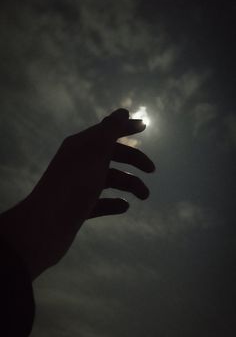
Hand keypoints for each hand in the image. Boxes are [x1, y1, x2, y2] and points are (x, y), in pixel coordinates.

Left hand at [0, 109, 154, 279]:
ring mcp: (79, 186)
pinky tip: (124, 206)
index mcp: (81, 146)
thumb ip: (110, 130)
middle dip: (133, 160)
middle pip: (111, 155)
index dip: (125, 127)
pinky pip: (101, 202)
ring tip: (144, 197)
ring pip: (109, 180)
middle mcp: (79, 162)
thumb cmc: (75, 184)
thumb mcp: (95, 152)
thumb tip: (123, 112)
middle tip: (151, 170)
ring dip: (129, 185)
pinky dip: (114, 203)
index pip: (106, 131)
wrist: (47, 224)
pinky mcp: (79, 208)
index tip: (145, 126)